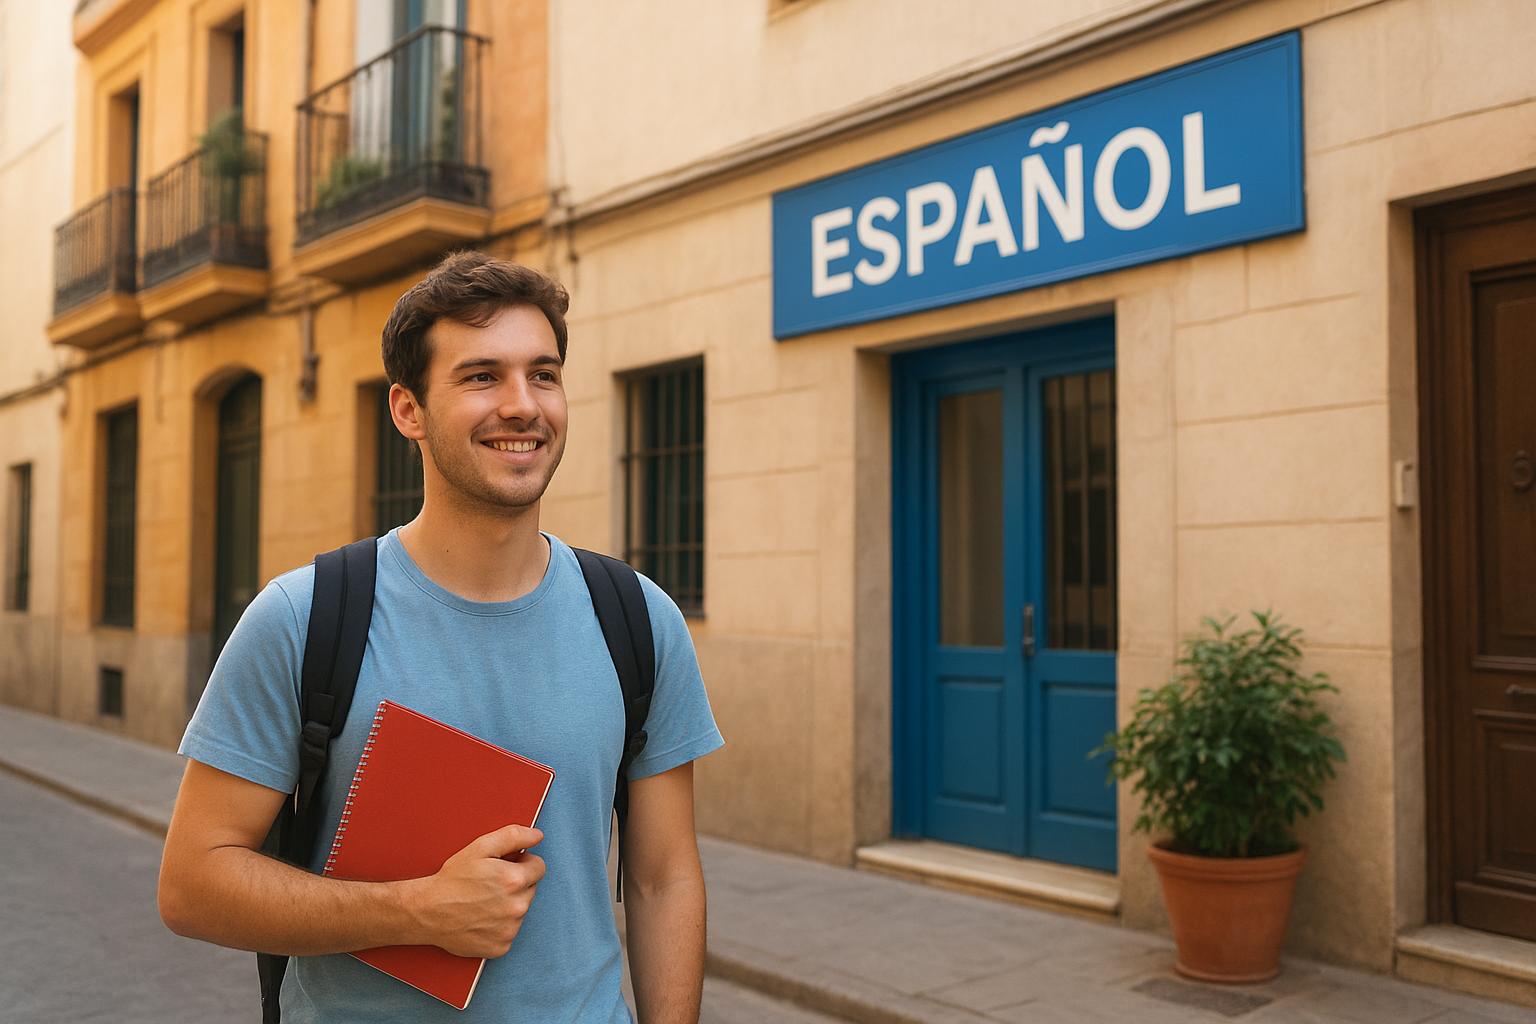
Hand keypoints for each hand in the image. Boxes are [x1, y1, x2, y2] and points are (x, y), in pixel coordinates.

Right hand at [408, 824, 545, 957]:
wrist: (427, 911)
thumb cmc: (452, 879)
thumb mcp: (480, 847)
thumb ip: (513, 836)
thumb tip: (537, 836)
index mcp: (514, 880)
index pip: (539, 868)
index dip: (523, 863)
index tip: (507, 866)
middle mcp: (516, 907)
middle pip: (531, 889)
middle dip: (516, 883)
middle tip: (490, 883)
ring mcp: (509, 929)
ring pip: (521, 910)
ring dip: (508, 904)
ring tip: (483, 901)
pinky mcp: (500, 947)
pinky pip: (509, 931)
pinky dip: (499, 925)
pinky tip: (481, 918)